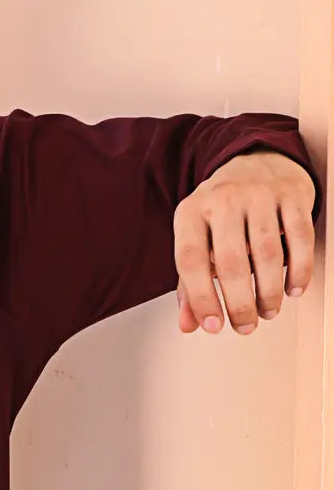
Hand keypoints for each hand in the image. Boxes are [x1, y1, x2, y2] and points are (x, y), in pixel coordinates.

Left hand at [173, 150, 316, 334]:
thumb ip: (189, 283)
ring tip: (267, 312)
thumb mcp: (197, 240)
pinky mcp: (291, 194)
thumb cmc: (222, 213)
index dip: (201, 298)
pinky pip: (299, 238)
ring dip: (268, 292)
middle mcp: (222, 199)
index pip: (190, 260)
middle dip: (240, 304)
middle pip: (231, 262)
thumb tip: (190, 325)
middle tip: (245, 327)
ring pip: (266, 253)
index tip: (213, 326)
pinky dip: (299, 270)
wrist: (257, 162)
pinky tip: (293, 290)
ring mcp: (259, 194)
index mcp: (190, 212)